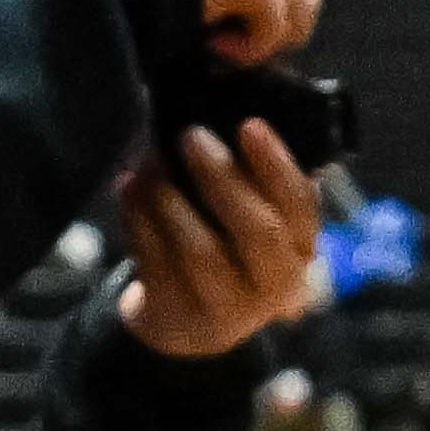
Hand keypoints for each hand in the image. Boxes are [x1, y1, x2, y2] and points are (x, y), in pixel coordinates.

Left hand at [120, 118, 323, 360]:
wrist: (191, 321)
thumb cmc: (226, 246)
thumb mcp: (250, 215)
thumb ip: (246, 173)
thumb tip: (216, 110)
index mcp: (300, 248)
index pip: (300, 205)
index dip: (276, 164)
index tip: (248, 125)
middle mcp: (276, 284)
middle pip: (258, 230)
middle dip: (222, 177)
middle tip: (191, 136)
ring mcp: (230, 310)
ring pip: (201, 252)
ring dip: (171, 200)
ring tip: (150, 165)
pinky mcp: (183, 319)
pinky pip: (157, 266)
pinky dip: (139, 222)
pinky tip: (129, 189)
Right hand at [145, 0, 323, 56]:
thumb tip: (233, 35)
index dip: (280, 9)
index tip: (239, 36)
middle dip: (285, 25)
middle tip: (238, 46)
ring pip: (303, 7)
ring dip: (266, 40)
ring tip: (221, 48)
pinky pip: (276, 26)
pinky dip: (249, 49)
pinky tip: (212, 46)